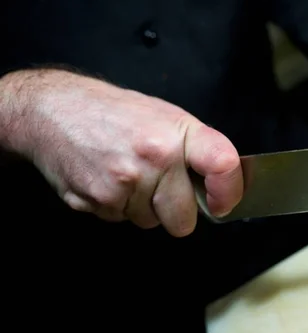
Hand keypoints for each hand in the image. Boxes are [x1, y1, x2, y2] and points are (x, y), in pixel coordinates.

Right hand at [1, 69, 242, 236]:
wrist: (52, 110)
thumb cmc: (113, 112)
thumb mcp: (164, 116)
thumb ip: (193, 150)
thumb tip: (219, 185)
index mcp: (177, 133)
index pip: (223, 166)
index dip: (229, 192)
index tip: (223, 203)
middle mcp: (155, 158)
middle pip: (184, 220)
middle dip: (175, 211)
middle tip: (160, 186)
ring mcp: (125, 183)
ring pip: (150, 222)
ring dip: (142, 206)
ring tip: (126, 172)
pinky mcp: (97, 200)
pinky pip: (121, 220)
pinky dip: (117, 206)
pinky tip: (107, 178)